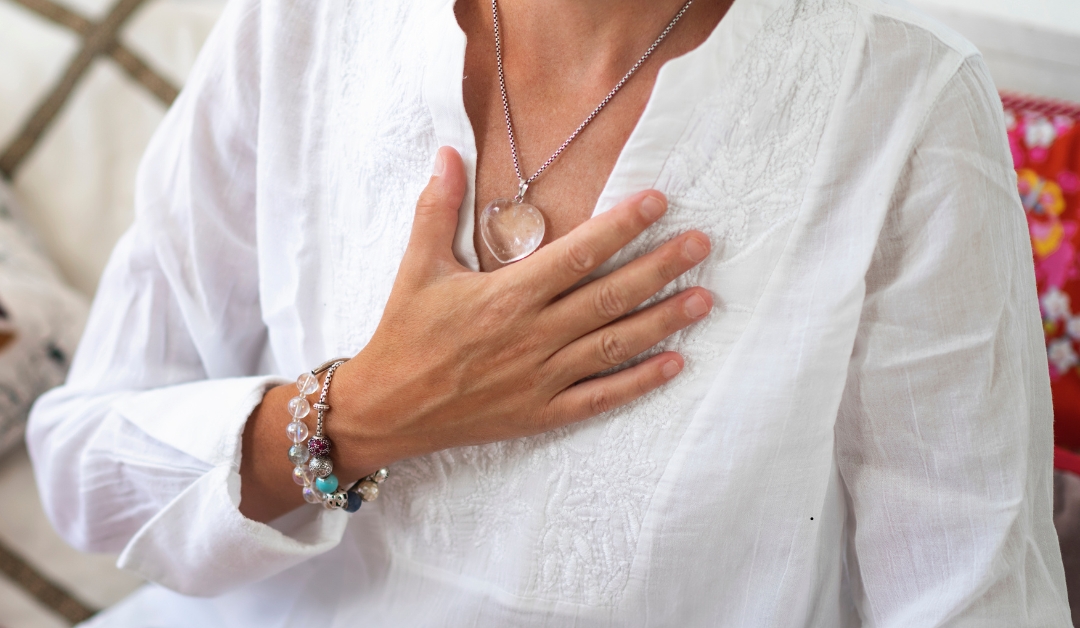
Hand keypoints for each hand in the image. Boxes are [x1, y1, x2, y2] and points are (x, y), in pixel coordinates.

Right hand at [329, 146, 711, 474]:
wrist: (387, 408)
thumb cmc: (403, 334)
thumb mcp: (416, 266)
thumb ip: (438, 208)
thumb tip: (447, 153)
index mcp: (507, 295)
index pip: (578, 254)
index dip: (622, 226)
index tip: (659, 203)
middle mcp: (532, 335)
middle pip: (610, 296)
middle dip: (661, 267)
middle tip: (702, 245)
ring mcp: (541, 378)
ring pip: (615, 344)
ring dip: (663, 320)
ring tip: (705, 299)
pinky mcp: (542, 413)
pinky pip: (601, 397)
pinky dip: (640, 381)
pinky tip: (675, 362)